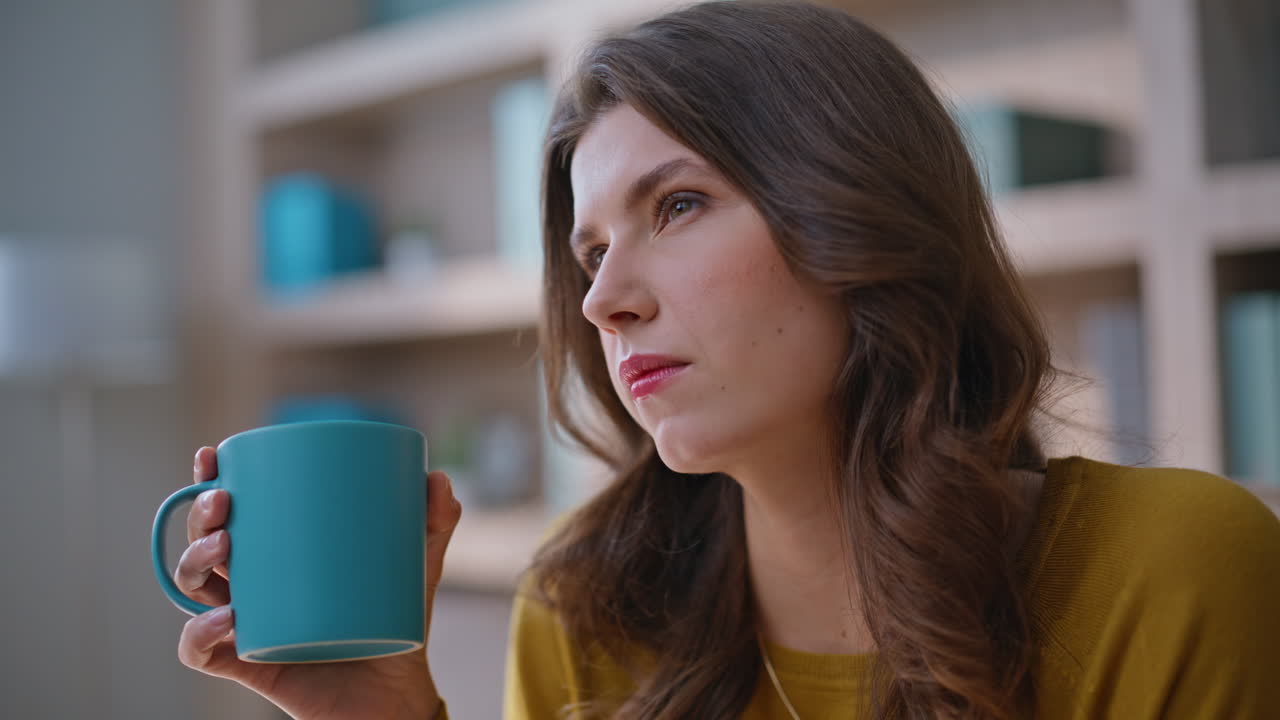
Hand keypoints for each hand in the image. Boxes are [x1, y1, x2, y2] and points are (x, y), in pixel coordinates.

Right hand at [174, 446, 461, 719]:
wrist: (397, 691)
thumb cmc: (396, 621)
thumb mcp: (417, 565)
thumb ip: (433, 522)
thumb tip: (438, 479)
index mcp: (279, 553)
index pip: (232, 512)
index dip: (208, 482)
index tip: (211, 456)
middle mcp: (254, 585)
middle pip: (203, 542)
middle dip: (200, 515)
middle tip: (226, 500)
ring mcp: (246, 624)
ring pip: (194, 588)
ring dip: (194, 561)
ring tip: (226, 546)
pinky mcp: (248, 665)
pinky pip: (201, 652)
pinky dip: (200, 633)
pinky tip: (227, 617)